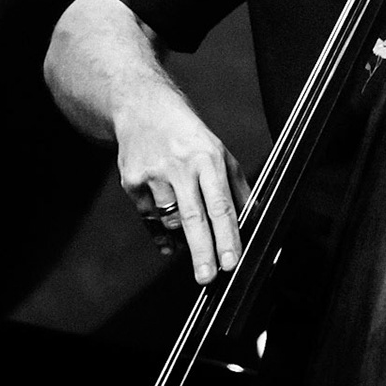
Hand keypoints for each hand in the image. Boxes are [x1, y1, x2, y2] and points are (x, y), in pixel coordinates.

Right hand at [116, 95, 251, 284]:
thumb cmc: (187, 134)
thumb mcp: (218, 151)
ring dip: (184, 241)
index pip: (220, 204)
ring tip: (195, 249)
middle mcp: (180, 165)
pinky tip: (171, 243)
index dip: (227, 235)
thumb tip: (253, 219)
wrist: (142, 107)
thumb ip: (236, 186)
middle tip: (208, 278)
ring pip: (170, 221)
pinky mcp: (132, 181)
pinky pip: (149, 219)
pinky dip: (162, 234)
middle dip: (202, 252)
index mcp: (208, 157)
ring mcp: (153, 174)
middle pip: (192, 217)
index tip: (231, 262)